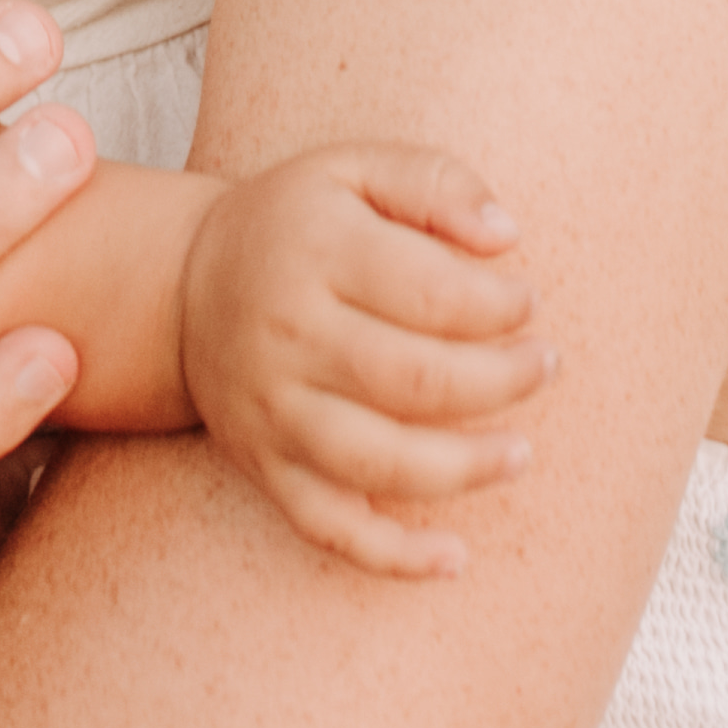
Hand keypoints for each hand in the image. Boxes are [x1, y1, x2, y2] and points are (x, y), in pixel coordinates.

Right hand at [179, 144, 550, 576]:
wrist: (182, 287)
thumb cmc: (295, 224)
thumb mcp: (354, 168)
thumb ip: (434, 182)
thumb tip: (505, 235)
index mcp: (317, 254)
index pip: (431, 294)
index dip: (500, 307)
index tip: (528, 302)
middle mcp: (289, 336)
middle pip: (415, 381)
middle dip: (501, 382)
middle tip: (545, 365)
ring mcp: (275, 411)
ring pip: (378, 462)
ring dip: (465, 468)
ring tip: (518, 453)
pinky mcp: (265, 467)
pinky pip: (328, 527)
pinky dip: (393, 555)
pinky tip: (454, 558)